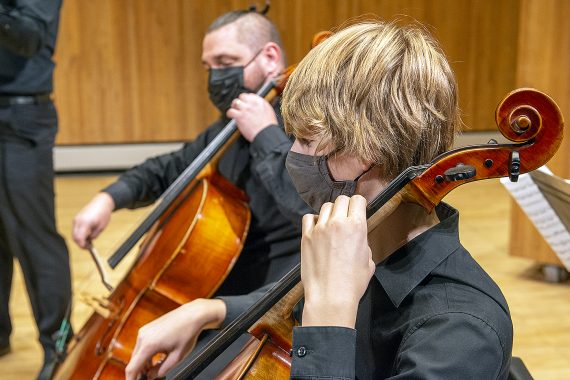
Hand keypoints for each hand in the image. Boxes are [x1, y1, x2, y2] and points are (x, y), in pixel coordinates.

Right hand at [72, 192, 114, 248]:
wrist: (101, 202)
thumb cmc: (103, 214)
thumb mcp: (101, 227)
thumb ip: (94, 235)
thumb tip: (88, 241)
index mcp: (85, 223)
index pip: (79, 238)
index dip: (82, 245)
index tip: (87, 248)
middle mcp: (78, 221)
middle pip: (75, 237)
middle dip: (80, 243)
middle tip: (89, 246)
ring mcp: (76, 219)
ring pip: (74, 233)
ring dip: (80, 238)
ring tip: (89, 239)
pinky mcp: (76, 218)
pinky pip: (76, 228)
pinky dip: (80, 233)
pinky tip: (87, 233)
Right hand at [125, 298, 226, 379]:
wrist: (193, 315)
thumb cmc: (187, 333)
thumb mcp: (176, 357)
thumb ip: (161, 370)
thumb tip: (151, 376)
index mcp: (149, 345)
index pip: (132, 368)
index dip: (131, 379)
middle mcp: (143, 336)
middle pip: (134, 361)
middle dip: (139, 372)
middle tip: (148, 379)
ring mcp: (145, 330)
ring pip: (138, 353)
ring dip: (143, 363)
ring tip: (153, 370)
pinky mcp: (148, 328)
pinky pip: (142, 345)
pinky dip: (146, 354)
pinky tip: (155, 359)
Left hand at [226, 93, 277, 141]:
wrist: (266, 133)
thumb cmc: (268, 127)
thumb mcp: (269, 112)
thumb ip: (261, 108)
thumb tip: (257, 108)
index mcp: (260, 101)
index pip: (250, 95)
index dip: (247, 100)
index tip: (246, 103)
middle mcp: (252, 103)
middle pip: (242, 96)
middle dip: (240, 101)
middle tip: (239, 106)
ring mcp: (245, 109)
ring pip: (235, 102)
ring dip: (234, 106)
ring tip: (234, 110)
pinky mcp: (239, 116)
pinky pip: (231, 111)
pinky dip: (229, 113)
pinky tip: (230, 116)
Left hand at [300, 195, 373, 327]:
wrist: (331, 297)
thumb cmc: (352, 283)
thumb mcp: (369, 261)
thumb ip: (363, 243)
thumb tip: (357, 238)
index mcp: (357, 226)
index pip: (357, 200)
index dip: (359, 204)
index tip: (358, 210)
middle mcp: (337, 223)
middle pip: (341, 200)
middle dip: (346, 206)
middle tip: (346, 217)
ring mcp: (319, 229)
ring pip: (325, 207)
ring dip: (331, 213)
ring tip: (332, 225)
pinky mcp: (306, 237)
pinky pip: (308, 218)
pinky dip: (314, 220)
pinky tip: (318, 229)